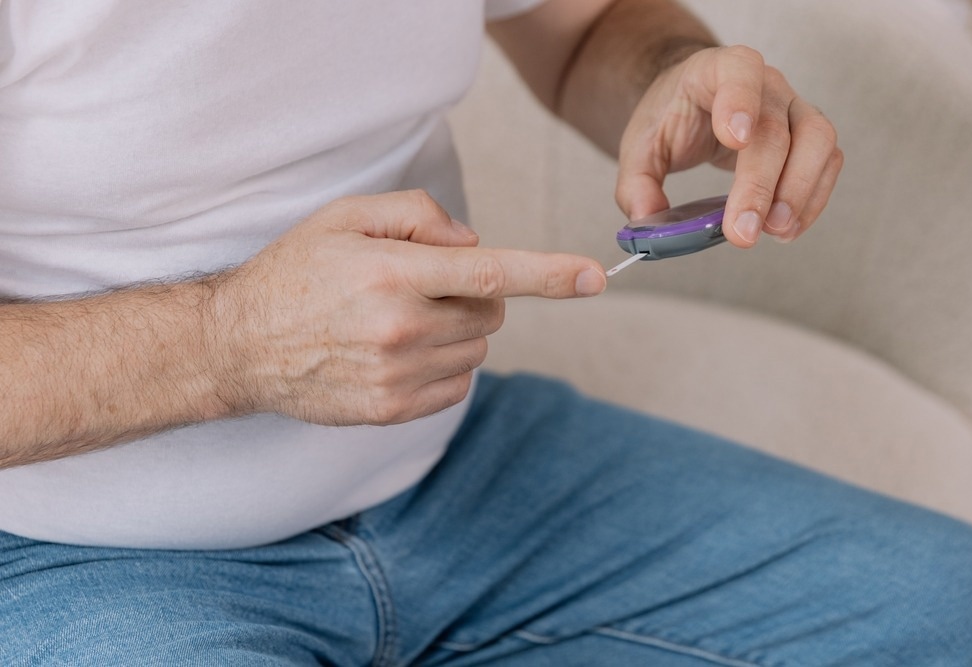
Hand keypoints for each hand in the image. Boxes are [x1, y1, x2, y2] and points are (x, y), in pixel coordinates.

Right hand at [210, 190, 605, 425]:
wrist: (239, 345)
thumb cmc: (294, 273)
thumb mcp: (344, 216)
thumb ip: (416, 214)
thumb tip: (472, 242)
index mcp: (392, 272)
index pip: (489, 272)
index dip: (549, 274)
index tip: (594, 277)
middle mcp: (400, 328)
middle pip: (491, 313)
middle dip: (474, 296)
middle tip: (423, 288)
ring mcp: (397, 376)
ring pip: (477, 352)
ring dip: (458, 333)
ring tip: (399, 321)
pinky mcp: (392, 410)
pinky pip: (458, 387)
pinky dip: (445, 368)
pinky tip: (398, 354)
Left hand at [616, 45, 843, 245]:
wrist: (695, 101)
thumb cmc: (672, 117)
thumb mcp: (640, 145)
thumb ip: (636, 183)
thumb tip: (646, 218)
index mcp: (718, 70)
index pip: (738, 73)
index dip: (739, 102)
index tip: (734, 140)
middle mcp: (765, 84)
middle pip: (776, 129)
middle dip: (762, 186)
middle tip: (745, 231)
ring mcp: (793, 107)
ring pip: (817, 141)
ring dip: (800, 192)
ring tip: (775, 231)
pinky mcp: (808, 135)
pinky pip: (826, 162)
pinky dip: (812, 198)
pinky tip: (786, 229)